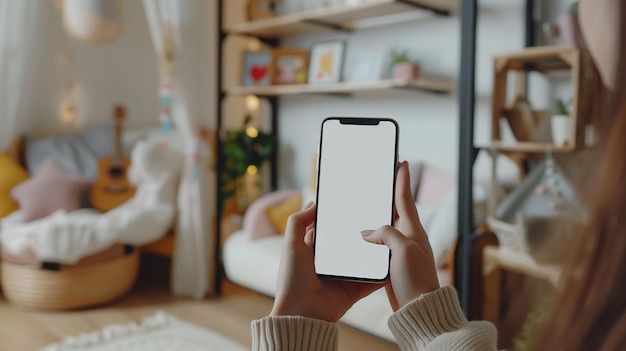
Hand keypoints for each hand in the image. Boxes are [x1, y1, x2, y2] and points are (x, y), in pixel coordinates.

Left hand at [270, 202, 382, 322]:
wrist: (303, 313)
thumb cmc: (293, 279)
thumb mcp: (291, 244)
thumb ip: (298, 221)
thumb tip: (313, 204)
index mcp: (313, 250)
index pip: (329, 229)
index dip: (339, 218)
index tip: (353, 204)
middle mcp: (329, 262)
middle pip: (349, 242)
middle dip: (362, 232)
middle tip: (378, 216)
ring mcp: (343, 276)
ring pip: (364, 259)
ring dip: (375, 250)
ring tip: (390, 234)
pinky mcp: (354, 289)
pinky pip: (372, 279)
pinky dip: (382, 272)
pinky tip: (393, 259)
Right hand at [362, 161, 439, 310]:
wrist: (420, 309)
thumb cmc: (417, 279)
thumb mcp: (402, 249)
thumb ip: (386, 234)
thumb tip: (367, 233)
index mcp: (413, 230)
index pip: (405, 199)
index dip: (402, 179)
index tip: (402, 162)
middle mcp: (408, 237)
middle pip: (394, 210)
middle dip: (388, 195)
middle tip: (380, 180)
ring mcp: (400, 251)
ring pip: (385, 228)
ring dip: (376, 217)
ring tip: (365, 205)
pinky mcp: (392, 265)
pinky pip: (379, 246)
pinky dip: (370, 239)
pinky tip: (360, 239)